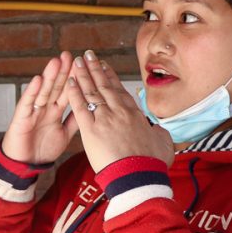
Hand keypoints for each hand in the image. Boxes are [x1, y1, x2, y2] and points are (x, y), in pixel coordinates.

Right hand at [2, 51, 77, 164]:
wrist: (24, 164)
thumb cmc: (42, 149)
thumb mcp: (64, 134)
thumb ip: (75, 121)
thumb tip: (90, 109)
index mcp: (56, 111)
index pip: (68, 92)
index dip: (75, 79)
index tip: (84, 66)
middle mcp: (45, 108)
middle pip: (56, 87)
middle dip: (63, 71)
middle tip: (70, 55)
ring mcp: (33, 111)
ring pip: (44, 91)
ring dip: (50, 76)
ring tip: (57, 61)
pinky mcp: (21, 118)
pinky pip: (28, 103)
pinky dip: (32, 91)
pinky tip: (38, 80)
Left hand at [65, 51, 173, 171]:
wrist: (139, 177)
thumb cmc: (152, 164)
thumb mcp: (163, 142)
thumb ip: (158, 132)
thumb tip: (157, 129)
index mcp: (135, 114)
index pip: (120, 91)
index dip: (110, 77)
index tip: (104, 66)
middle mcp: (119, 112)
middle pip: (104, 85)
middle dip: (95, 69)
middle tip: (87, 55)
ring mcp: (105, 119)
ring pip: (91, 92)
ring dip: (83, 75)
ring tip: (76, 61)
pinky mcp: (91, 131)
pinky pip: (80, 107)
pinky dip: (74, 93)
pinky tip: (69, 81)